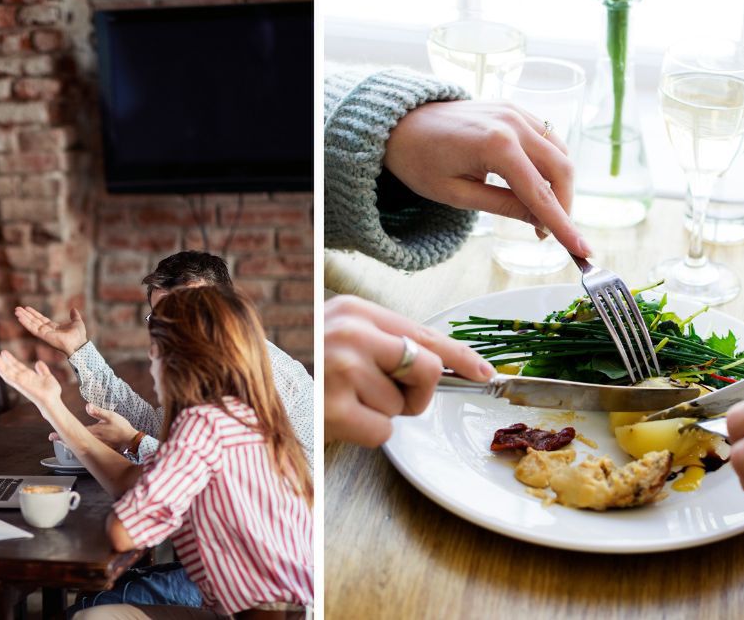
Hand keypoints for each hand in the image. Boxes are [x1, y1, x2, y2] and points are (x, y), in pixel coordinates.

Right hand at [0, 350, 62, 411]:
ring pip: (6, 371)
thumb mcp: (48, 377)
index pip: (17, 367)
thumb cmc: (51, 393)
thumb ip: (42, 370)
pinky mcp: (19, 384)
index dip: (10, 360)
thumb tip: (38, 362)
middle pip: (9, 368)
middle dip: (1, 361)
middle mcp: (22, 379)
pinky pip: (8, 376)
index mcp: (28, 377)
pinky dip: (2, 369)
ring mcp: (20, 382)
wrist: (52, 401)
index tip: (3, 352)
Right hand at [14, 306, 88, 356]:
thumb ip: (74, 316)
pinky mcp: (43, 336)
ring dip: (23, 317)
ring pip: (31, 324)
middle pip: (34, 321)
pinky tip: (20, 318)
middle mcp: (47, 331)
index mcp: (53, 328)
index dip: (34, 313)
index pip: (41, 319)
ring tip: (16, 311)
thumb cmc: (79, 336)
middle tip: (17, 308)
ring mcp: (44, 334)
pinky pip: (32, 328)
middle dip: (26, 315)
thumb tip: (73, 309)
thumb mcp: (77, 322)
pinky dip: (26, 323)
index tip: (27, 308)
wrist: (79, 344)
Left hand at [49, 403, 138, 451]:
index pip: (74, 434)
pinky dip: (79, 445)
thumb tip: (87, 405)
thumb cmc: (122, 428)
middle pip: (74, 441)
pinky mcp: (99, 448)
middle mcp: (92, 441)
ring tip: (62, 440)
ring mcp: (95, 445)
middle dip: (62, 439)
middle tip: (53, 438)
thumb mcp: (111, 416)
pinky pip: (86, 447)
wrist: (131, 440)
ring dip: (70, 442)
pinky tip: (76, 443)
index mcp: (93, 432)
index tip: (51, 436)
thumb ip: (98, 411)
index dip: (62, 435)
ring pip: (79, 445)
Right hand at [325, 295, 494, 447]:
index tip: (486, 372)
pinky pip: (383, 430)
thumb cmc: (310, 363)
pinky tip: (342, 418)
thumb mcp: (345, 336)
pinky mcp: (335, 406)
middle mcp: (351, 334)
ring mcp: (342, 369)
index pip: (423, 333)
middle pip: (425, 368)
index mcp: (356, 310)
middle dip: (419, 392)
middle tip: (391, 395)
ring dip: (383, 413)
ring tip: (349, 401)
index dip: (461, 355)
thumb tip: (444, 365)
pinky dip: (369, 432)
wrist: (257, 386)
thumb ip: (387, 342)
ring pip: (402, 405)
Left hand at [382, 100, 590, 257]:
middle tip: (547, 233)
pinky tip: (534, 185)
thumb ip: (502, 206)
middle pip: (561, 169)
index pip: (540, 193)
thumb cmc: (420, 161)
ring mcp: (516, 111)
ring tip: (538, 213)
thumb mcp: (456, 195)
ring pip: (559, 152)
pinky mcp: (515, 109)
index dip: (563, 225)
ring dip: (559, 186)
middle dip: (563, 205)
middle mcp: (513, 122)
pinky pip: (547, 139)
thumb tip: (539, 222)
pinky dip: (550, 165)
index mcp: (495, 145)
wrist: (401, 124)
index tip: (582, 250)